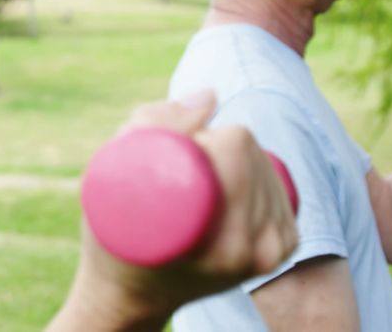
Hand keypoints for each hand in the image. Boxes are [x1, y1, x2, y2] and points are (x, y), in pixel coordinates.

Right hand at [49, 93, 297, 330]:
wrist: (131, 296)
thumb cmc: (112, 237)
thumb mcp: (111, 176)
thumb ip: (156, 123)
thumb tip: (212, 95)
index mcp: (227, 242)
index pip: (236, 147)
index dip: (197, 134)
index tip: (163, 154)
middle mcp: (259, 251)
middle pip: (252, 150)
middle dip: (212, 141)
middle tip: (173, 168)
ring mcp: (273, 252)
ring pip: (265, 162)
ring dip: (230, 156)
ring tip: (193, 180)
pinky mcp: (280, 248)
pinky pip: (275, 184)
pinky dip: (250, 171)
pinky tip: (227, 181)